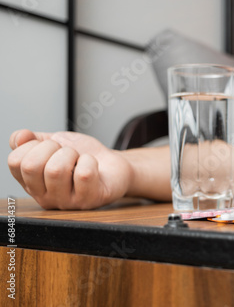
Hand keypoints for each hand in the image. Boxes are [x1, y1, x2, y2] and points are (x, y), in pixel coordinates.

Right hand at [7, 129, 132, 209]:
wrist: (113, 165)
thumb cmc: (84, 156)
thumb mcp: (54, 142)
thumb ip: (32, 139)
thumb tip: (19, 137)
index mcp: (31, 183)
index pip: (15, 161)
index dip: (34, 145)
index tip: (50, 147)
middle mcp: (44, 197)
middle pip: (32, 166)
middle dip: (52, 148)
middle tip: (66, 152)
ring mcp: (66, 202)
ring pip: (56, 170)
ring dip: (72, 154)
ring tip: (79, 159)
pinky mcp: (89, 201)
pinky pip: (84, 174)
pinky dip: (90, 161)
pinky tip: (93, 166)